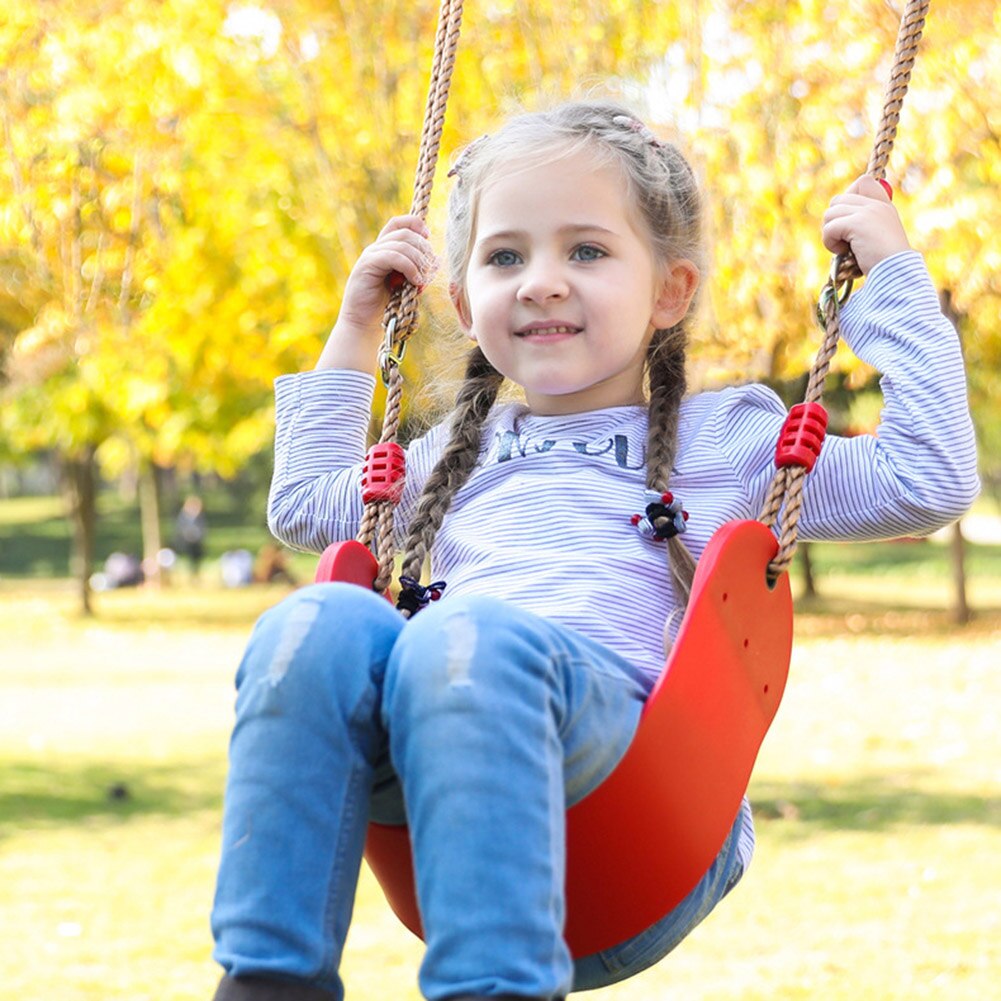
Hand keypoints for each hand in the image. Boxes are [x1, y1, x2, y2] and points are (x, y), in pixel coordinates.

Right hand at [317, 215, 437, 370]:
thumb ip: (418, 271)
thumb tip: (437, 261)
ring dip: (418, 261)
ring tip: (423, 280)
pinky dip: (409, 268)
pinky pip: (394, 257)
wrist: (363, 323)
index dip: (416, 224)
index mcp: (384, 249)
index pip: (399, 223)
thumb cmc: (386, 306)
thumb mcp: (407, 285)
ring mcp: (371, 256)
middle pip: (405, 233)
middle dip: (423, 249)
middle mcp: (376, 248)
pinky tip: (415, 282)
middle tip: (430, 269)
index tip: (428, 238)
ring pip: (402, 244)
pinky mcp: (367, 266)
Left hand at [822, 175, 909, 274]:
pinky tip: (844, 252)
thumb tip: (834, 221)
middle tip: (843, 240)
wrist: (895, 272)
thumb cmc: (884, 263)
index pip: (863, 182)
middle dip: (833, 221)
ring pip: (830, 213)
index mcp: (884, 205)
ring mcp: (868, 212)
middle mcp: (876, 205)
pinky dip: (830, 242)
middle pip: (838, 200)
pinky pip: (829, 228)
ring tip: (844, 248)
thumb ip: (863, 224)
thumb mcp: (877, 237)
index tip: (849, 221)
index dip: (848, 198)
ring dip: (830, 234)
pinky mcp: (857, 223)